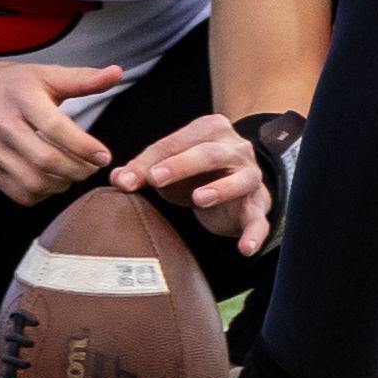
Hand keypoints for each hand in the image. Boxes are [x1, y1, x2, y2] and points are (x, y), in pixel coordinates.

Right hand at [0, 59, 124, 203]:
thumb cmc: (2, 83)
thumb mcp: (40, 73)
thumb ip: (80, 78)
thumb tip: (117, 73)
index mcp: (22, 96)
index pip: (56, 128)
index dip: (84, 146)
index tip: (104, 155)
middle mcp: (3, 123)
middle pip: (46, 160)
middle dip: (77, 170)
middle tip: (91, 168)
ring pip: (32, 181)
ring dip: (60, 185)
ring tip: (72, 176)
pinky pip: (16, 193)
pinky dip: (40, 194)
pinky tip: (49, 183)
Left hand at [112, 115, 273, 255]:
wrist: (233, 188)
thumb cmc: (196, 173)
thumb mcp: (168, 169)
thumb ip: (143, 171)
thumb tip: (118, 178)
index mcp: (211, 129)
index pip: (178, 141)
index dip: (152, 159)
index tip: (129, 178)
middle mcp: (236, 148)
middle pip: (210, 153)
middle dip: (182, 165)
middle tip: (156, 178)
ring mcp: (251, 175)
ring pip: (241, 179)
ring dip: (221, 188)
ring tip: (198, 199)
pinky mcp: (259, 204)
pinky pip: (260, 219)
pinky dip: (255, 233)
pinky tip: (245, 248)